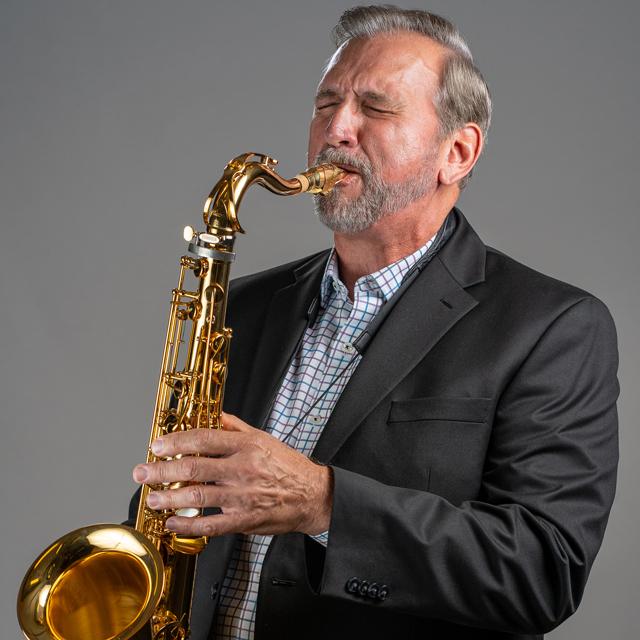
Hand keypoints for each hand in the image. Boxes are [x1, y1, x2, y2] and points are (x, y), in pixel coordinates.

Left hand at [132, 412, 332, 536]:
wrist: (313, 496)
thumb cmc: (289, 466)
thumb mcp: (264, 438)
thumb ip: (235, 427)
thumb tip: (213, 414)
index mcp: (246, 445)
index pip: (203, 439)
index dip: (176, 441)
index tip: (157, 446)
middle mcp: (242, 468)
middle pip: (193, 467)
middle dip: (161, 470)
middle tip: (142, 472)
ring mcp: (242, 496)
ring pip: (196, 496)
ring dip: (168, 497)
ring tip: (152, 497)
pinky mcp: (244, 520)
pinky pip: (209, 525)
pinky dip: (187, 525)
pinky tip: (172, 523)